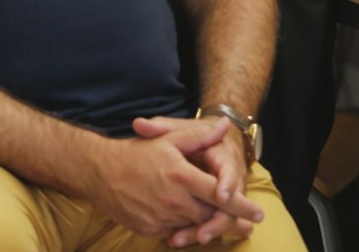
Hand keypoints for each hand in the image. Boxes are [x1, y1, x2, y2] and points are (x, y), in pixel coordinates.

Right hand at [84, 118, 262, 240]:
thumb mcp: (170, 139)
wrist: (100, 172)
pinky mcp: (148, 229)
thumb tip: (226, 126)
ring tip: (225, 227)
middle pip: (210, 215)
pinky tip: (190, 224)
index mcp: (181, 177)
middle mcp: (173, 200)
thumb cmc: (138, 152)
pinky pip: (173, 232)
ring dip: (207, 225)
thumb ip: (200, 136)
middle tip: (248, 226)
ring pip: (193, 226)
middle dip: (229, 220)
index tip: (258, 214)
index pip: (220, 195)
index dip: (241, 206)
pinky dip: (184, 228)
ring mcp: (160, 217)